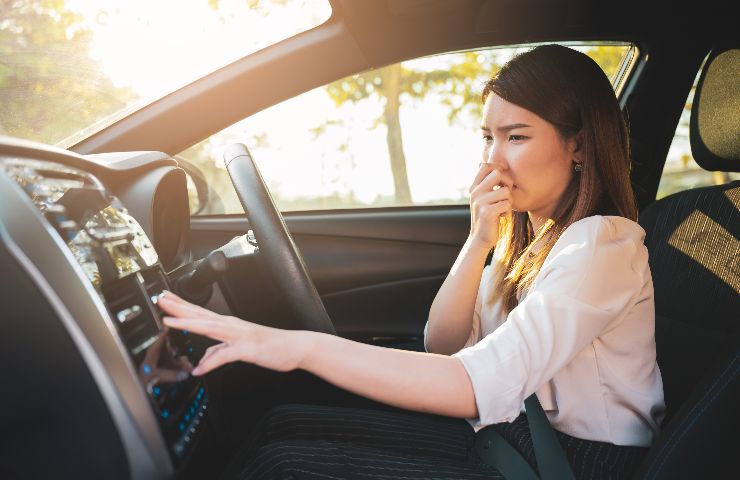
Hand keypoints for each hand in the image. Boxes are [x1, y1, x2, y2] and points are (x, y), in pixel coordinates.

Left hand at [158, 291, 305, 374]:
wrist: (295, 347)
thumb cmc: (270, 346)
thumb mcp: (238, 350)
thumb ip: (220, 352)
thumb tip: (204, 360)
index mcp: (228, 325)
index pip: (199, 313)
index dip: (181, 306)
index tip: (165, 299)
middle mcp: (231, 326)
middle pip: (200, 315)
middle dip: (178, 307)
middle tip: (160, 299)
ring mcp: (239, 336)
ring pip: (209, 328)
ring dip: (188, 323)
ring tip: (169, 321)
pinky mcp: (248, 349)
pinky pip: (226, 356)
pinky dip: (211, 362)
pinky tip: (199, 369)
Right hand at [468, 163, 512, 247]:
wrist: (480, 238)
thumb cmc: (487, 216)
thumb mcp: (483, 198)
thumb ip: (486, 183)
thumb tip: (486, 163)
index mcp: (474, 188)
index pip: (485, 166)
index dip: (498, 168)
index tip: (502, 180)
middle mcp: (475, 193)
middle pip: (497, 174)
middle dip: (507, 183)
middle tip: (505, 194)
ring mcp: (480, 202)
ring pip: (505, 191)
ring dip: (508, 201)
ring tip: (502, 208)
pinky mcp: (487, 212)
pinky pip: (507, 204)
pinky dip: (507, 211)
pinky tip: (501, 216)